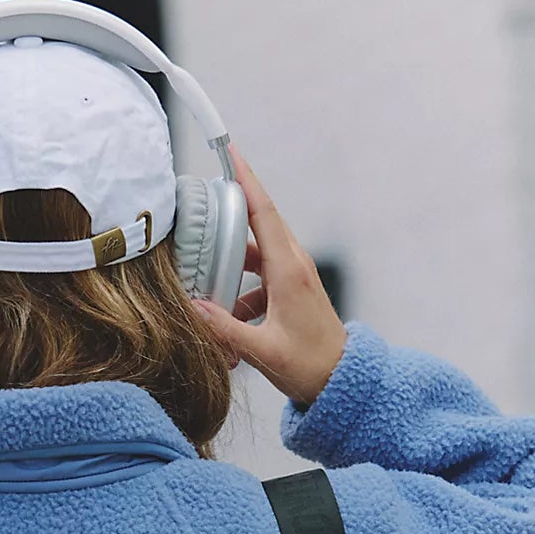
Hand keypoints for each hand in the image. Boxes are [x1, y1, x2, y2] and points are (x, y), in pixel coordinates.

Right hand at [192, 144, 346, 409]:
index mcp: (289, 270)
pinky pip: (260, 277)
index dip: (246, 180)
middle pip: (258, 224)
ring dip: (231, 262)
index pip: (264, 213)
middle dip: (230, 211)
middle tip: (202, 201)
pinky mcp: (292, 291)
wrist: (341, 381)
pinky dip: (241, 290)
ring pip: (255, 254)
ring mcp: (294, 276)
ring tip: (205, 275)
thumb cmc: (310, 367)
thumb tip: (193, 309)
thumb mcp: (263, 352)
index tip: (231, 152)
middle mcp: (294, 265)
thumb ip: (225, 331)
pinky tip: (228, 318)